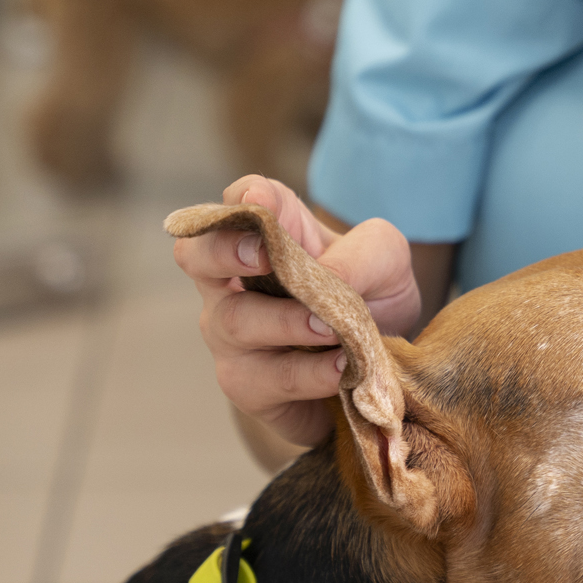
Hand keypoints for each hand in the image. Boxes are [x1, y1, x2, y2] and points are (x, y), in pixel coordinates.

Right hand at [174, 175, 419, 447]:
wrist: (377, 373)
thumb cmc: (368, 300)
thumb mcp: (386, 264)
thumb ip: (364, 253)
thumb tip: (332, 275)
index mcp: (266, 235)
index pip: (240, 201)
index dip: (245, 198)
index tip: (260, 201)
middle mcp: (233, 280)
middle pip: (196, 255)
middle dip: (224, 251)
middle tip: (263, 257)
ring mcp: (231, 334)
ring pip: (235, 320)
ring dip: (285, 322)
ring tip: (331, 328)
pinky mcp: (247, 385)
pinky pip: (268, 377)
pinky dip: (309, 372)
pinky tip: (342, 368)